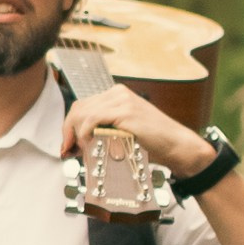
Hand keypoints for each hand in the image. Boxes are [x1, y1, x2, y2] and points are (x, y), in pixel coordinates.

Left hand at [59, 85, 216, 182]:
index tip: (67, 146)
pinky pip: (93, 118)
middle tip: (68, 151)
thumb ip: (102, 131)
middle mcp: (118, 93)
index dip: (69, 126)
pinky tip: (88, 144)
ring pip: (83, 113)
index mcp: (116, 95)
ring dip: (76, 134)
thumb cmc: (152, 143)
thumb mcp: (122, 132)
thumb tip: (77, 144)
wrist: (177, 146)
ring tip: (81, 150)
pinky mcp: (126, 112)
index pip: (82, 106)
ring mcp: (122, 101)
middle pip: (79, 108)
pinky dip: (85, 132)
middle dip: (69, 131)